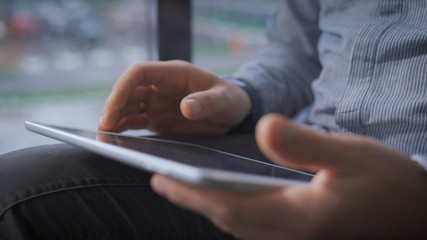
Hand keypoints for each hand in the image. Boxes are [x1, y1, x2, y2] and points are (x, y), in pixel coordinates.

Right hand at [98, 60, 250, 133]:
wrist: (234, 112)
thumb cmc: (231, 99)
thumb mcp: (224, 99)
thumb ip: (207, 102)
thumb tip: (187, 107)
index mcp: (173, 74)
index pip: (139, 73)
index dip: (123, 86)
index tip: (114, 104)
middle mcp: (160, 87)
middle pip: (127, 91)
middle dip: (113, 107)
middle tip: (104, 127)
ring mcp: (157, 104)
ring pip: (127, 107)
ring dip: (114, 119)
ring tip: (104, 136)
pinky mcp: (158, 120)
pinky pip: (135, 122)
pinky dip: (123, 129)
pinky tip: (114, 138)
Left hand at [151, 114, 426, 239]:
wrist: (418, 217)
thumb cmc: (390, 184)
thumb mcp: (351, 155)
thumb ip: (304, 144)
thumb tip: (263, 127)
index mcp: (301, 215)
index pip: (231, 205)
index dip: (192, 192)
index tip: (161, 177)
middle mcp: (293, 235)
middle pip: (228, 219)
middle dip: (191, 200)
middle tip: (161, 180)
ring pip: (239, 227)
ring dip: (209, 208)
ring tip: (185, 188)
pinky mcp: (304, 239)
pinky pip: (256, 229)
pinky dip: (233, 213)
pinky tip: (226, 200)